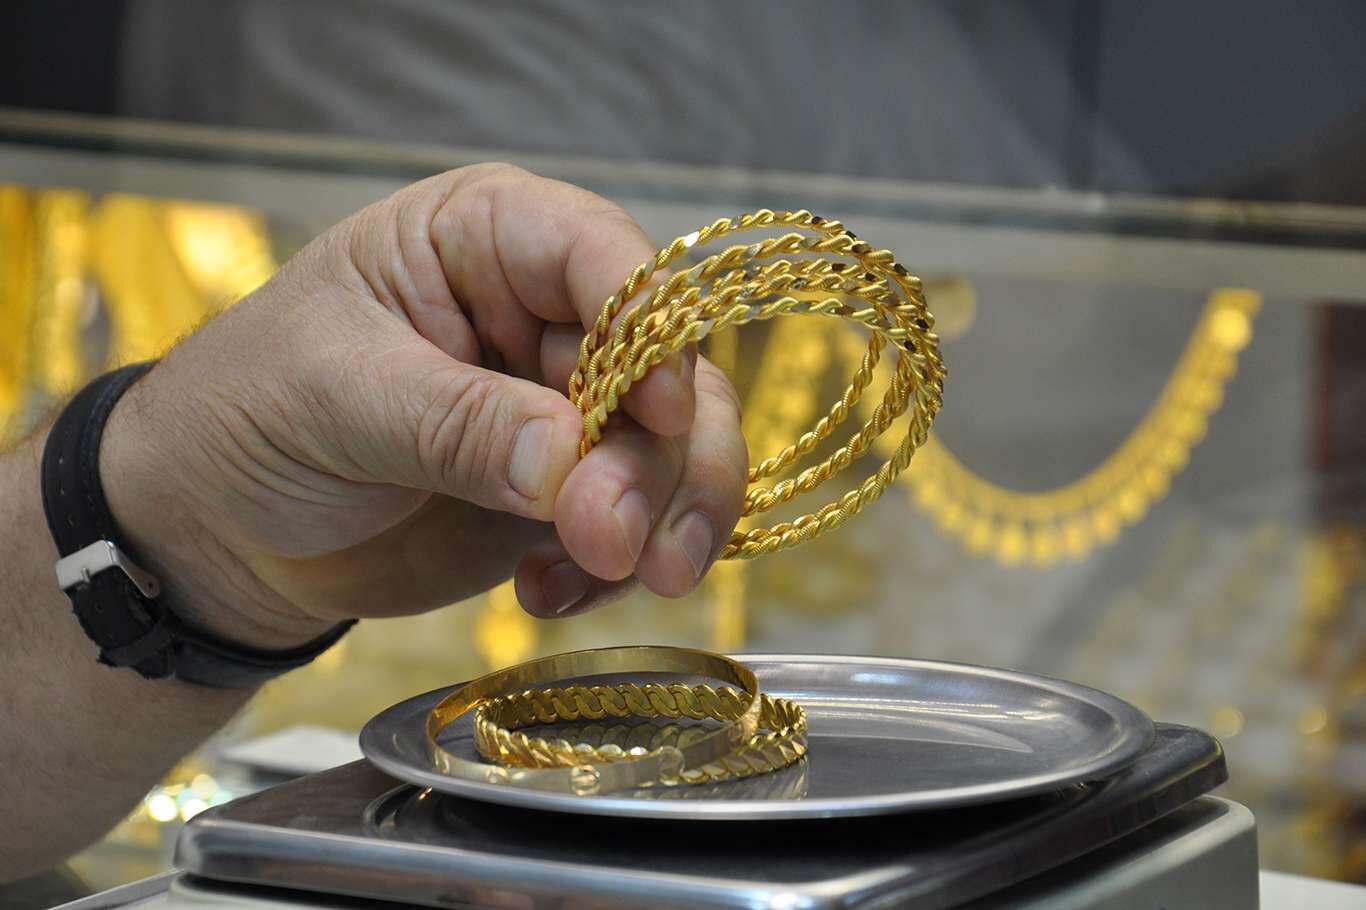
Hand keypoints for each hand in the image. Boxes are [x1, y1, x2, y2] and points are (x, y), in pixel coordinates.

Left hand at [97, 164, 746, 647]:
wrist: (218, 531)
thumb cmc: (249, 415)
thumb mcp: (338, 398)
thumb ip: (460, 425)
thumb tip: (577, 465)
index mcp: (488, 240)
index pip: (605, 257)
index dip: (651, 332)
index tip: (658, 418)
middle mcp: (549, 315)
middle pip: (666, 367)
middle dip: (661, 460)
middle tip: (623, 543)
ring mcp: (564, 409)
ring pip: (675, 450)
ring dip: (666, 519)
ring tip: (609, 575)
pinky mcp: (565, 492)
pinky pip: (638, 523)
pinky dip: (616, 568)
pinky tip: (547, 594)